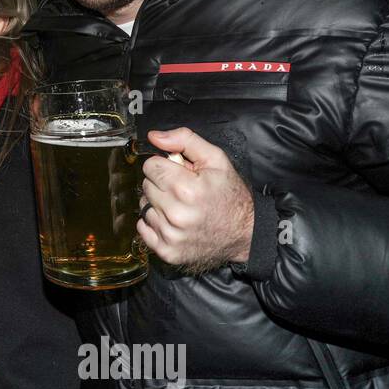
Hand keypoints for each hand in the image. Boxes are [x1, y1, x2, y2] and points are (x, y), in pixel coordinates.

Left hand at [136, 127, 252, 272]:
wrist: (245, 233)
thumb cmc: (230, 195)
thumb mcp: (216, 160)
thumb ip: (184, 140)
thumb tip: (154, 136)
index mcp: (186, 189)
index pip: (150, 167)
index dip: (164, 166)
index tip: (178, 173)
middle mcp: (176, 214)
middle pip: (146, 186)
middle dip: (161, 184)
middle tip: (183, 190)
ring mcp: (171, 236)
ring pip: (144, 206)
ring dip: (158, 204)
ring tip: (181, 207)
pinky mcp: (167, 252)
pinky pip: (143, 228)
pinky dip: (154, 223)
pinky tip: (174, 221)